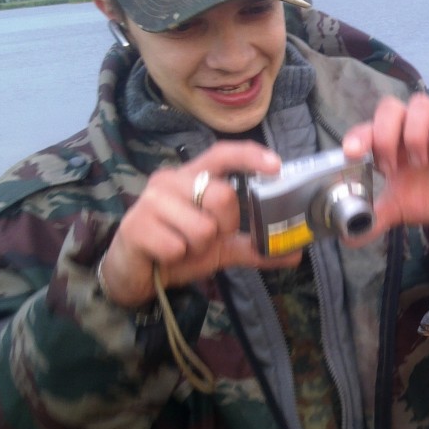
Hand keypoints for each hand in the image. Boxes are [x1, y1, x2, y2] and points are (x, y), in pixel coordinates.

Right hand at [99, 141, 300, 307]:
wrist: (135, 275)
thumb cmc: (178, 248)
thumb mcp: (221, 248)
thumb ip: (254, 247)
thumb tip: (294, 254)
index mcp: (192, 177)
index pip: (222, 154)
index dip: (250, 156)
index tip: (276, 166)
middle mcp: (170, 180)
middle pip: (223, 196)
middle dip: (224, 227)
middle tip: (206, 238)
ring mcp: (149, 201)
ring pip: (203, 227)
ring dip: (199, 248)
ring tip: (182, 247)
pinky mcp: (134, 226)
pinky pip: (177, 247)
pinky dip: (178, 258)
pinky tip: (163, 255)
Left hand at [342, 94, 428, 241]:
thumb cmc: (427, 197)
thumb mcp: (398, 209)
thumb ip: (374, 218)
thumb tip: (348, 238)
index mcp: (390, 144)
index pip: (367, 127)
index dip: (358, 136)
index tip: (352, 154)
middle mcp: (410, 131)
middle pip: (390, 107)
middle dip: (384, 134)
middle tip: (389, 168)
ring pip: (421, 105)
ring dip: (414, 133)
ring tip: (419, 163)